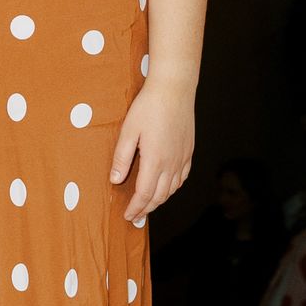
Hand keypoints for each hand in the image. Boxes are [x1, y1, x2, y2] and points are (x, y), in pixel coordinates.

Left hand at [109, 82, 193, 226]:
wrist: (174, 89)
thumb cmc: (148, 106)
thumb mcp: (128, 130)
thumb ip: (122, 157)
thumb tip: (115, 180)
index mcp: (155, 160)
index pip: (144, 194)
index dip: (136, 208)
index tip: (127, 216)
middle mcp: (172, 163)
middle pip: (159, 196)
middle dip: (146, 209)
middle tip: (135, 216)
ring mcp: (183, 158)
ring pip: (172, 189)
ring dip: (159, 200)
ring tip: (148, 205)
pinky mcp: (189, 151)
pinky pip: (182, 177)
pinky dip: (173, 188)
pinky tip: (167, 188)